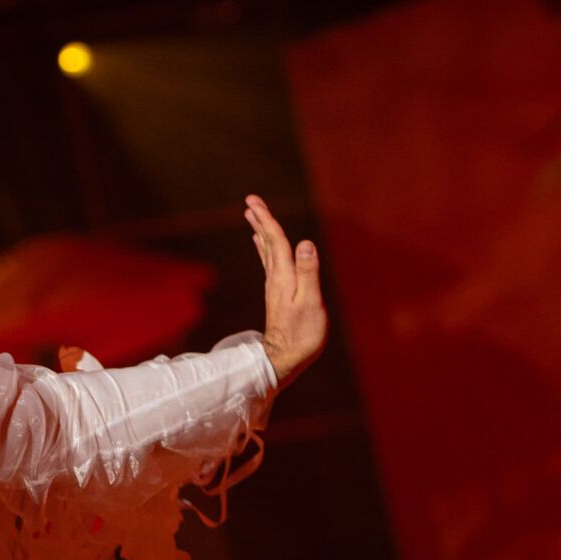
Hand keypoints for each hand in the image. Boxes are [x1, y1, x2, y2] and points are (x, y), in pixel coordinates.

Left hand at [243, 194, 326, 388]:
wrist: (285, 358)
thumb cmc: (302, 334)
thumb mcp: (310, 302)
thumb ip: (308, 272)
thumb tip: (305, 243)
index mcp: (284, 277)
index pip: (275, 242)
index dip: (266, 220)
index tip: (254, 202)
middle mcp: (276, 278)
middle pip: (267, 243)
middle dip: (260, 221)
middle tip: (250, 201)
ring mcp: (275, 286)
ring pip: (267, 252)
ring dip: (261, 232)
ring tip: (253, 217)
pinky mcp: (278, 294)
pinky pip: (270, 264)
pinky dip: (266, 249)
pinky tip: (263, 245)